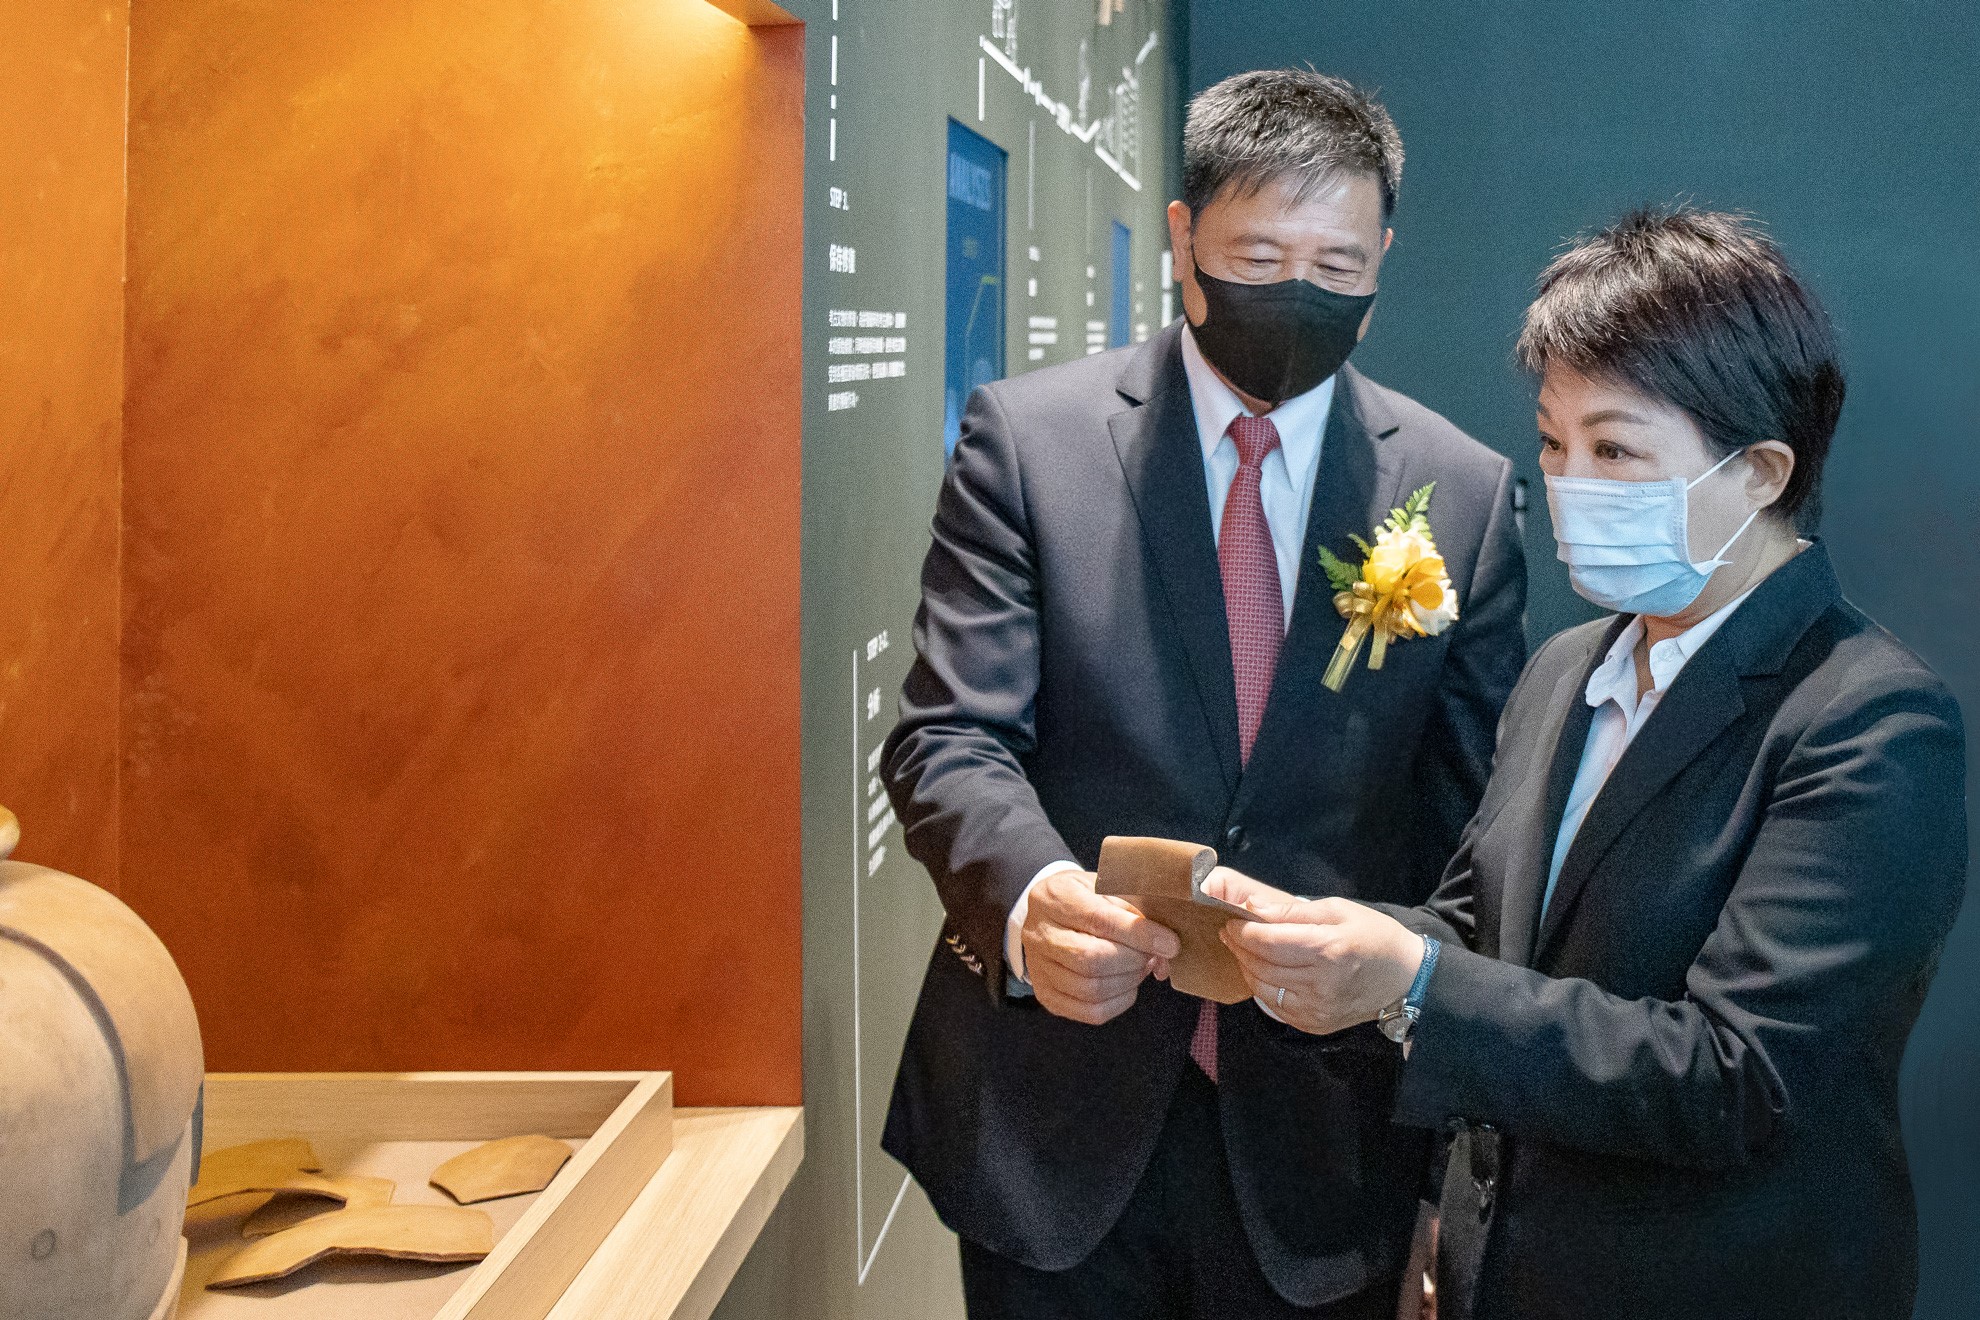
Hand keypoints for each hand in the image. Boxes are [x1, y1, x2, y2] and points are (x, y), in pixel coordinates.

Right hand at [1022, 870, 1180, 1025]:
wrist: (1046, 915)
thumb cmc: (1085, 899)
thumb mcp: (1107, 887)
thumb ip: (1136, 912)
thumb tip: (1166, 948)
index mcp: (1055, 897)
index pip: (1097, 919)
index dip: (1138, 934)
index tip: (1169, 943)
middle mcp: (1039, 934)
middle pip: (1091, 959)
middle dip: (1134, 960)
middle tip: (1153, 955)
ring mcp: (1039, 969)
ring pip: (1091, 989)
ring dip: (1129, 981)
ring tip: (1141, 966)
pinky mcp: (1048, 996)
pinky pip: (1090, 1011)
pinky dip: (1120, 1001)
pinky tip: (1127, 984)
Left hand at [1203, 871, 1424, 1035]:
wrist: (1406, 978)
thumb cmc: (1374, 936)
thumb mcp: (1338, 910)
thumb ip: (1292, 910)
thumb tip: (1252, 907)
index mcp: (1327, 950)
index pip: (1268, 941)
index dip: (1243, 930)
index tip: (1232, 919)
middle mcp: (1320, 984)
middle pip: (1261, 964)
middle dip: (1239, 946)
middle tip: (1230, 932)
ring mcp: (1316, 1009)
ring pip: (1262, 987)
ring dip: (1245, 966)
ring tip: (1242, 949)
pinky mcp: (1314, 1025)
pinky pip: (1274, 1006)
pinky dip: (1261, 987)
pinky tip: (1262, 971)